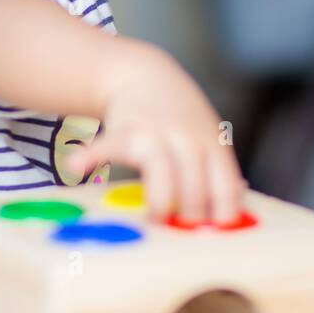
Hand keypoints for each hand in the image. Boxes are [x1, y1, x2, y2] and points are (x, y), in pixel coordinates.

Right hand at [63, 48, 244, 223]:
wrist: (145, 75)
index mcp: (213, 147)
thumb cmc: (181, 117)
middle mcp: (188, 140)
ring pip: (162, 167)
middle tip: (179, 233)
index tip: (212, 237)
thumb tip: (236, 202)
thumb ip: (218, 170)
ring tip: (154, 218)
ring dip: (160, 197)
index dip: (221, 216)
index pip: (225, 187)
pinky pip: (108, 145)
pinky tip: (77, 167)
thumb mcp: (208, 137)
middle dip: (189, 215)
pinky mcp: (124, 129)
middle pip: (195, 185)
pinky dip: (93, 156)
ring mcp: (156, 133)